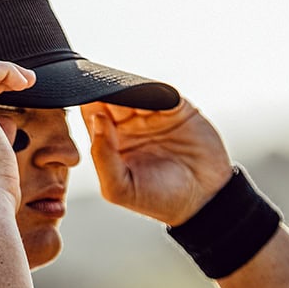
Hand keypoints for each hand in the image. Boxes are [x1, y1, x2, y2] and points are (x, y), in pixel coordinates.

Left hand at [81, 99, 233, 224]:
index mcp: (110, 144)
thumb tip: (97, 119)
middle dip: (107, 90)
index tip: (85, 95)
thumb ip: (102, 158)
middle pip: (112, 97)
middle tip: (106, 88)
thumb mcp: (120, 189)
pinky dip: (155, 90)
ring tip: (127, 93)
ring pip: (135, 90)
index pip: (92, 115)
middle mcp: (129, 126)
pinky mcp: (176, 108)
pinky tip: (150, 97)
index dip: (88, 103)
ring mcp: (153, 115)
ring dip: (130, 87)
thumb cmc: (158, 200)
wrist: (203, 200)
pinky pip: (162, 91)